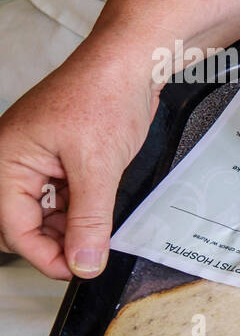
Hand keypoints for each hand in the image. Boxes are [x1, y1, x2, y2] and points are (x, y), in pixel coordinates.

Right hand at [0, 36, 159, 279]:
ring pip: (47, 213)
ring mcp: (37, 161)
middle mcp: (13, 161)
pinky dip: (82, 209)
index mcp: (6, 160)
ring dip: (73, 226)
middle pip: (25, 224)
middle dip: (57, 241)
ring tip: (103, 228)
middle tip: (93, 252)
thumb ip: (90, 221)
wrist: (131, 64)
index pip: (13, 228)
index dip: (45, 255)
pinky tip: (103, 211)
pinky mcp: (61, 159)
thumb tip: (83, 263)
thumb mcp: (98, 168)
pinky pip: (64, 197)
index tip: (79, 271)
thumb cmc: (104, 96)